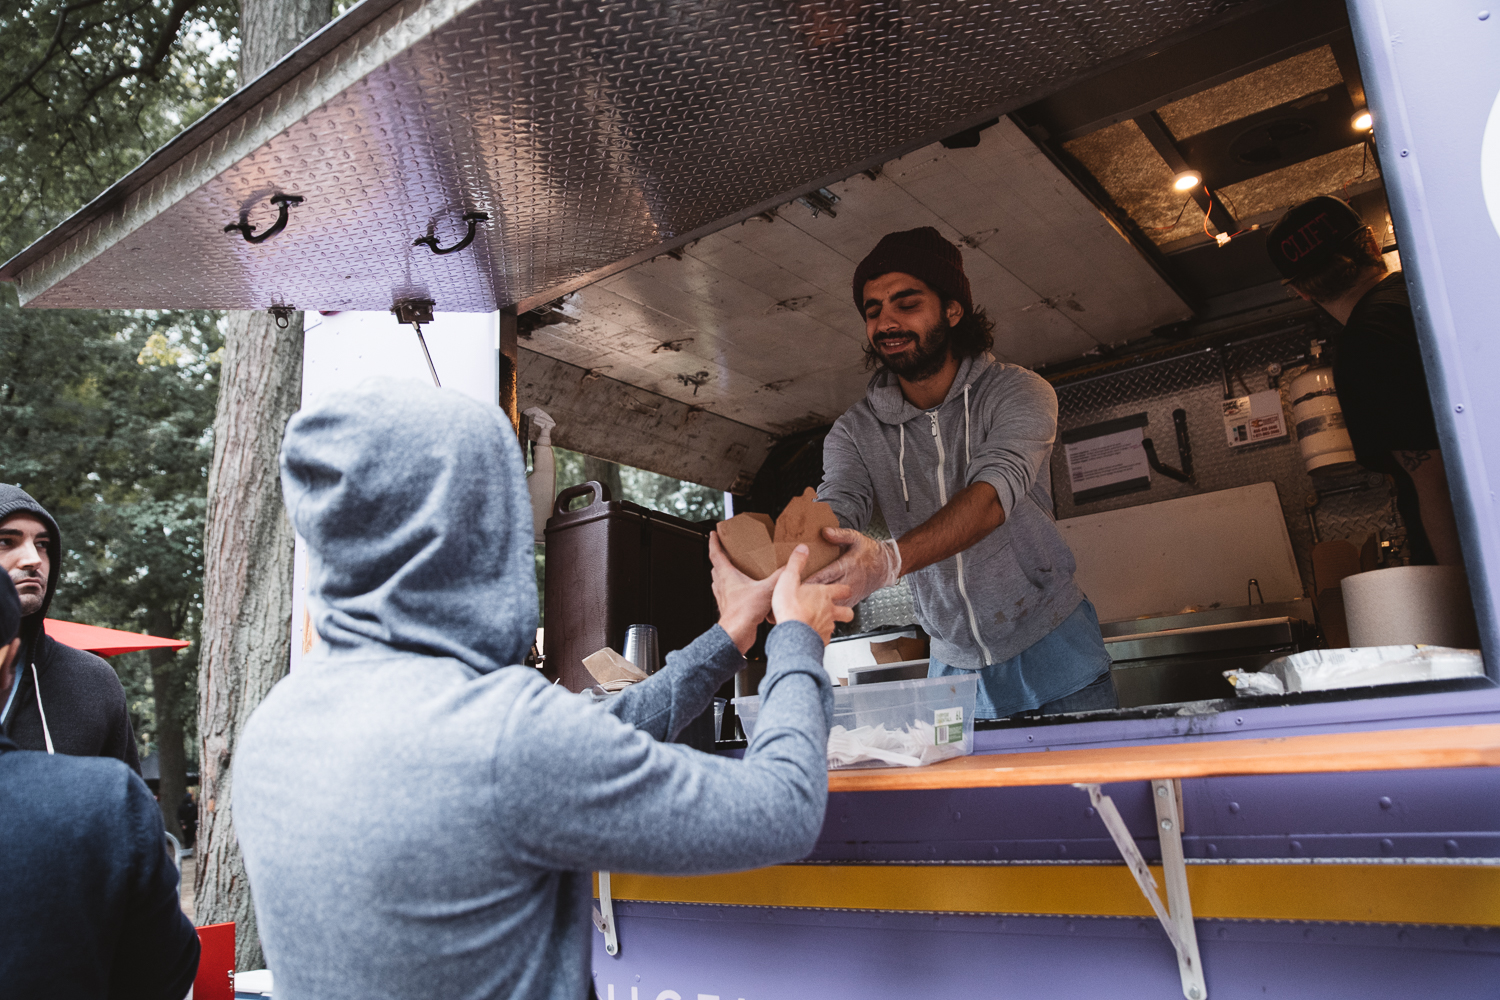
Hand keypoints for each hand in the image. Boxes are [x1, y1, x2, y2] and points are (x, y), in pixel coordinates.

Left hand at [710, 531, 779, 653]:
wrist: (736, 634)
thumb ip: (781, 575)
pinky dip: (734, 592)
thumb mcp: (767, 589)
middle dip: (720, 558)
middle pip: (716, 568)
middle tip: (726, 551)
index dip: (714, 542)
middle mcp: (723, 586)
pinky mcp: (730, 609)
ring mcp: (725, 598)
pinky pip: (729, 596)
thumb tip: (792, 562)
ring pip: (720, 582)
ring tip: (736, 571)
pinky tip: (746, 594)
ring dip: (725, 575)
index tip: (713, 534)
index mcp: (727, 576)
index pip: (715, 554)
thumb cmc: (743, 613)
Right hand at [772, 545, 853, 644]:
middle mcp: (830, 612)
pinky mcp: (821, 641)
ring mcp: (827, 628)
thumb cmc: (791, 608)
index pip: (843, 589)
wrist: (793, 635)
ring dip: (829, 624)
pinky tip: (809, 635)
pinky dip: (818, 637)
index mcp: (825, 595)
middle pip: (847, 612)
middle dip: (845, 610)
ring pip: (835, 626)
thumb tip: (802, 548)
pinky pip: (824, 639)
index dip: (844, 589)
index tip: (842, 589)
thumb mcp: (788, 579)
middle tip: (838, 609)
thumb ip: (796, 563)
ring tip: (817, 623)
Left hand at [804, 527, 901, 606]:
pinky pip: (838, 608)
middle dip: (808, 595)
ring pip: (831, 603)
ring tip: (800, 608)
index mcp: (847, 566)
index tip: (797, 583)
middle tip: (792, 598)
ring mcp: (850, 593)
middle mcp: (848, 581)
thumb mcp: (856, 538)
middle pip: (825, 590)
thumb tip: (825, 531)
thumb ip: (840, 535)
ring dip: (816, 605)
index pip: (825, 574)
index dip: (811, 580)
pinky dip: (826, 611)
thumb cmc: (869, 552)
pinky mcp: (852, 600)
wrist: (885, 566)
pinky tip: (814, 613)